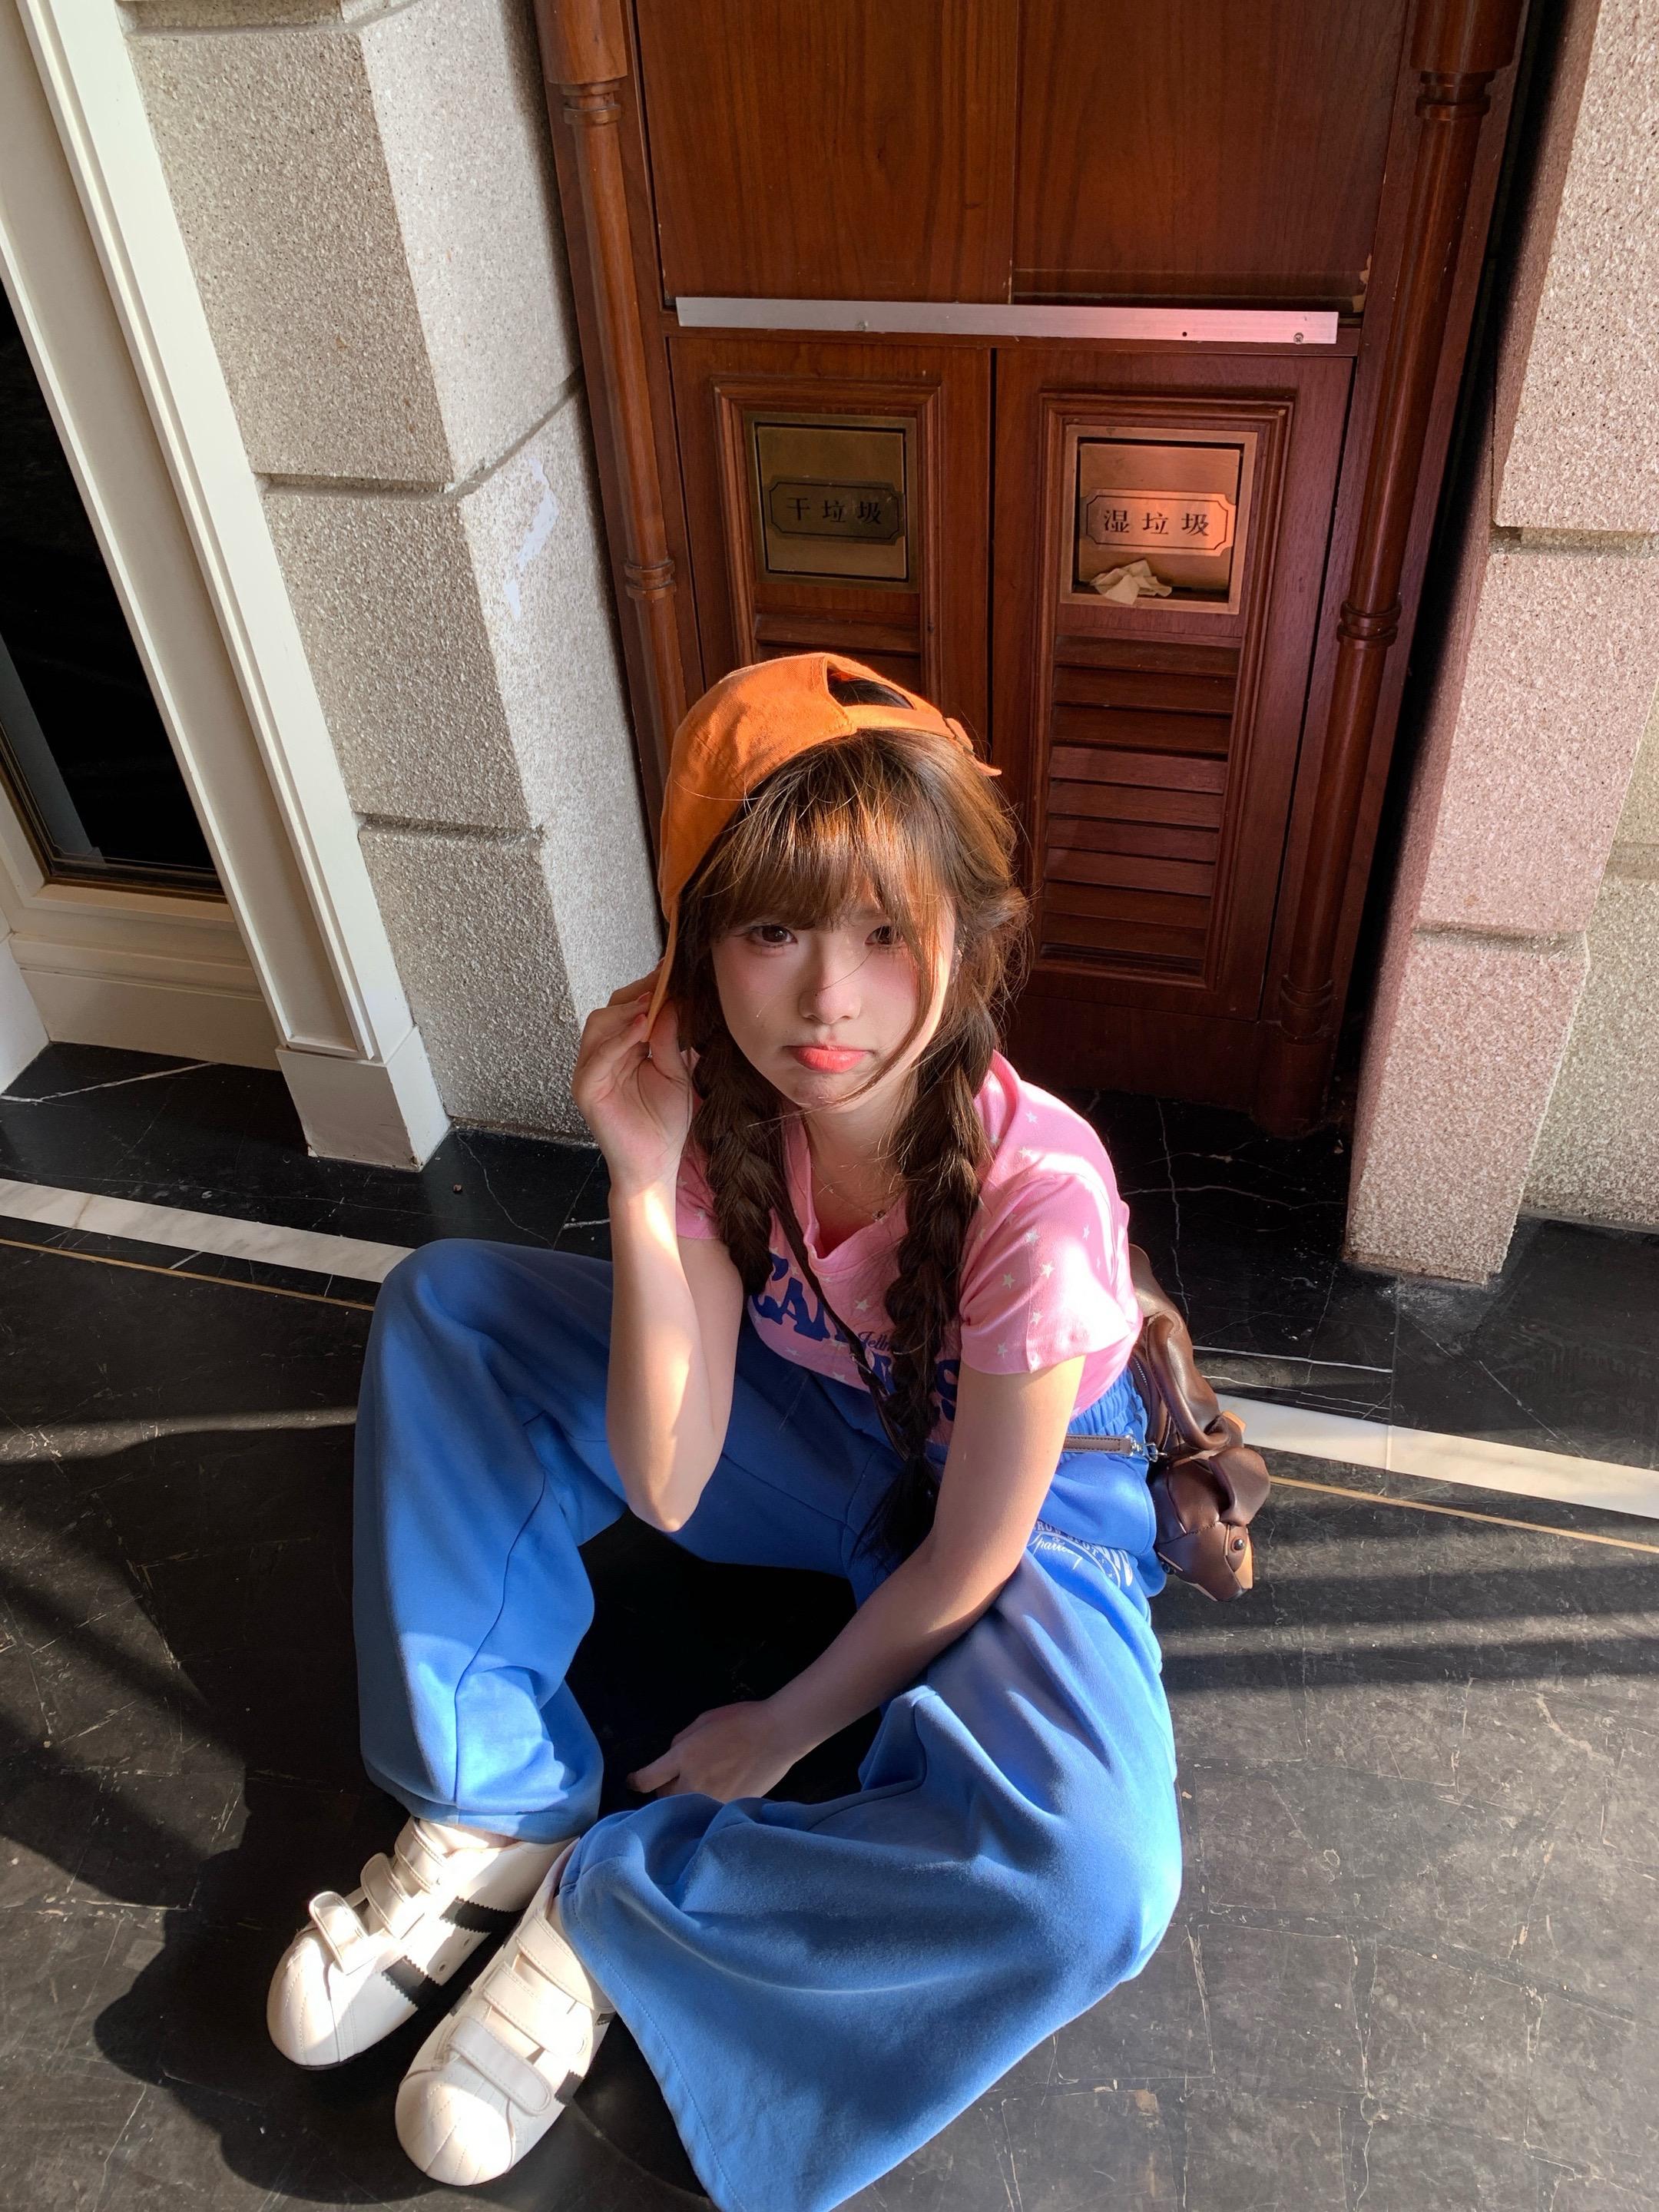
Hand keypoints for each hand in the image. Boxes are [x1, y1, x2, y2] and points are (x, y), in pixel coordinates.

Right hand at [571, 973, 693, 1195]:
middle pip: (611, 1010)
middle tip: (665, 979)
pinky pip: (598, 1055)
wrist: (654, 1165)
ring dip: (628, 1011)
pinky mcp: (585, 1088)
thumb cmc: (664, 1123)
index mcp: (623, 1049)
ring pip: (599, 1025)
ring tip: (655, 1001)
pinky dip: (620, 1039)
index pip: (629, 1009)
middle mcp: (602, 1055)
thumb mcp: (674, 1071)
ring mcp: (590, 1070)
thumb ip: (668, 1037)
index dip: (647, 988)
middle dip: (638, 993)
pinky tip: (642, 1026)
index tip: (671, 969)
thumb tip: (673, 997)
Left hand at [628, 1700, 798, 1804]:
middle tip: (674, 1780)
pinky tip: (715, 1794)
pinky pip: (707, 1812)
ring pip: (685, 1810)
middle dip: (664, 1790)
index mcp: (683, 1757)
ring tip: (695, 1789)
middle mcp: (693, 1783)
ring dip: (684, 1801)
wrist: (778, 1735)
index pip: (646, 1779)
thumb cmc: (740, 1721)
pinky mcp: (728, 1809)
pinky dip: (705, 1806)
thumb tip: (671, 1759)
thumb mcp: (702, 1722)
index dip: (635, 1781)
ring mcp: (712, 1800)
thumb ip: (680, 1743)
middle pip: (663, 1799)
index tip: (633, 1782)